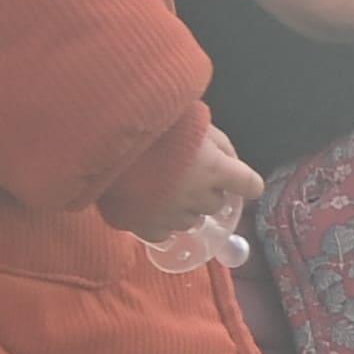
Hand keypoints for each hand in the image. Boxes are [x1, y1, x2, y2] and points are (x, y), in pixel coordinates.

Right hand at [113, 122, 264, 243]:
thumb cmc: (154, 121)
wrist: (104, 133)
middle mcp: (196, 196)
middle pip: (216, 204)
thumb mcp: (195, 119)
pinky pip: (163, 233)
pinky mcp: (145, 226)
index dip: (245, 183)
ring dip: (184, 207)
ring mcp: (171, 214)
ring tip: (163, 187)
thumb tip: (231, 161)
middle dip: (207, 191)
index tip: (239, 182)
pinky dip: (160, 222)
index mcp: (213, 169)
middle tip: (187, 174)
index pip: (249, 185)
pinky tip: (148, 204)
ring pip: (190, 220)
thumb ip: (218, 142)